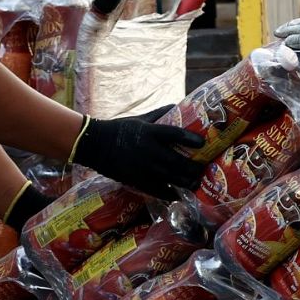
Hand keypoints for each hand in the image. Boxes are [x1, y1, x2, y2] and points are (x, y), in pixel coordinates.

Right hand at [72, 107, 204, 199]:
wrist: (96, 145)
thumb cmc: (119, 129)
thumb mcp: (140, 118)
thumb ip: (159, 113)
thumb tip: (177, 105)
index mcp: (150, 133)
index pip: (175, 134)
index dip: (190, 139)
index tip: (203, 142)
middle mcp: (149, 151)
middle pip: (177, 161)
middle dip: (193, 168)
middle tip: (203, 169)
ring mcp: (143, 167)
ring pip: (170, 178)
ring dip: (186, 182)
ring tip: (195, 183)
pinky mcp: (136, 180)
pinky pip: (157, 190)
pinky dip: (169, 193)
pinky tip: (177, 194)